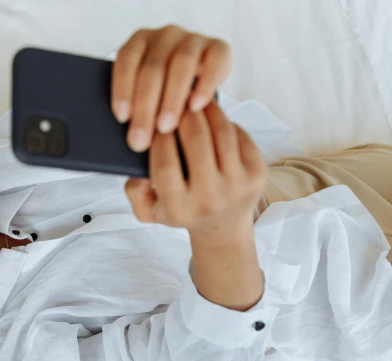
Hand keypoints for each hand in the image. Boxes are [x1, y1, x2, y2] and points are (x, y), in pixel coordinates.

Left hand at [112, 25, 231, 151]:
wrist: (200, 81)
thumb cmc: (163, 92)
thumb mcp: (145, 95)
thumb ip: (134, 105)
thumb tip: (129, 134)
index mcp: (139, 41)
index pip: (126, 60)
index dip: (123, 88)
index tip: (122, 117)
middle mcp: (165, 35)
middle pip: (153, 68)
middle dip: (145, 105)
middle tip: (141, 137)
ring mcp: (192, 39)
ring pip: (181, 64)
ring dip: (172, 99)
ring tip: (165, 127)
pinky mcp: (218, 47)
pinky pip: (214, 62)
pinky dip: (205, 85)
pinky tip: (195, 107)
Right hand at [124, 102, 266, 238]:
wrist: (222, 228)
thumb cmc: (181, 212)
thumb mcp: (149, 211)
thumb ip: (134, 192)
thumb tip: (137, 169)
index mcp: (180, 208)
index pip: (165, 165)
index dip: (158, 138)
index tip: (154, 123)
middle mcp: (210, 199)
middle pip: (196, 142)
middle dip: (184, 115)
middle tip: (176, 101)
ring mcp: (238, 186)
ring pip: (221, 133)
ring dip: (207, 110)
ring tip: (195, 101)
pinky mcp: (257, 175)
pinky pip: (240, 136)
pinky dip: (226, 121)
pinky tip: (213, 117)